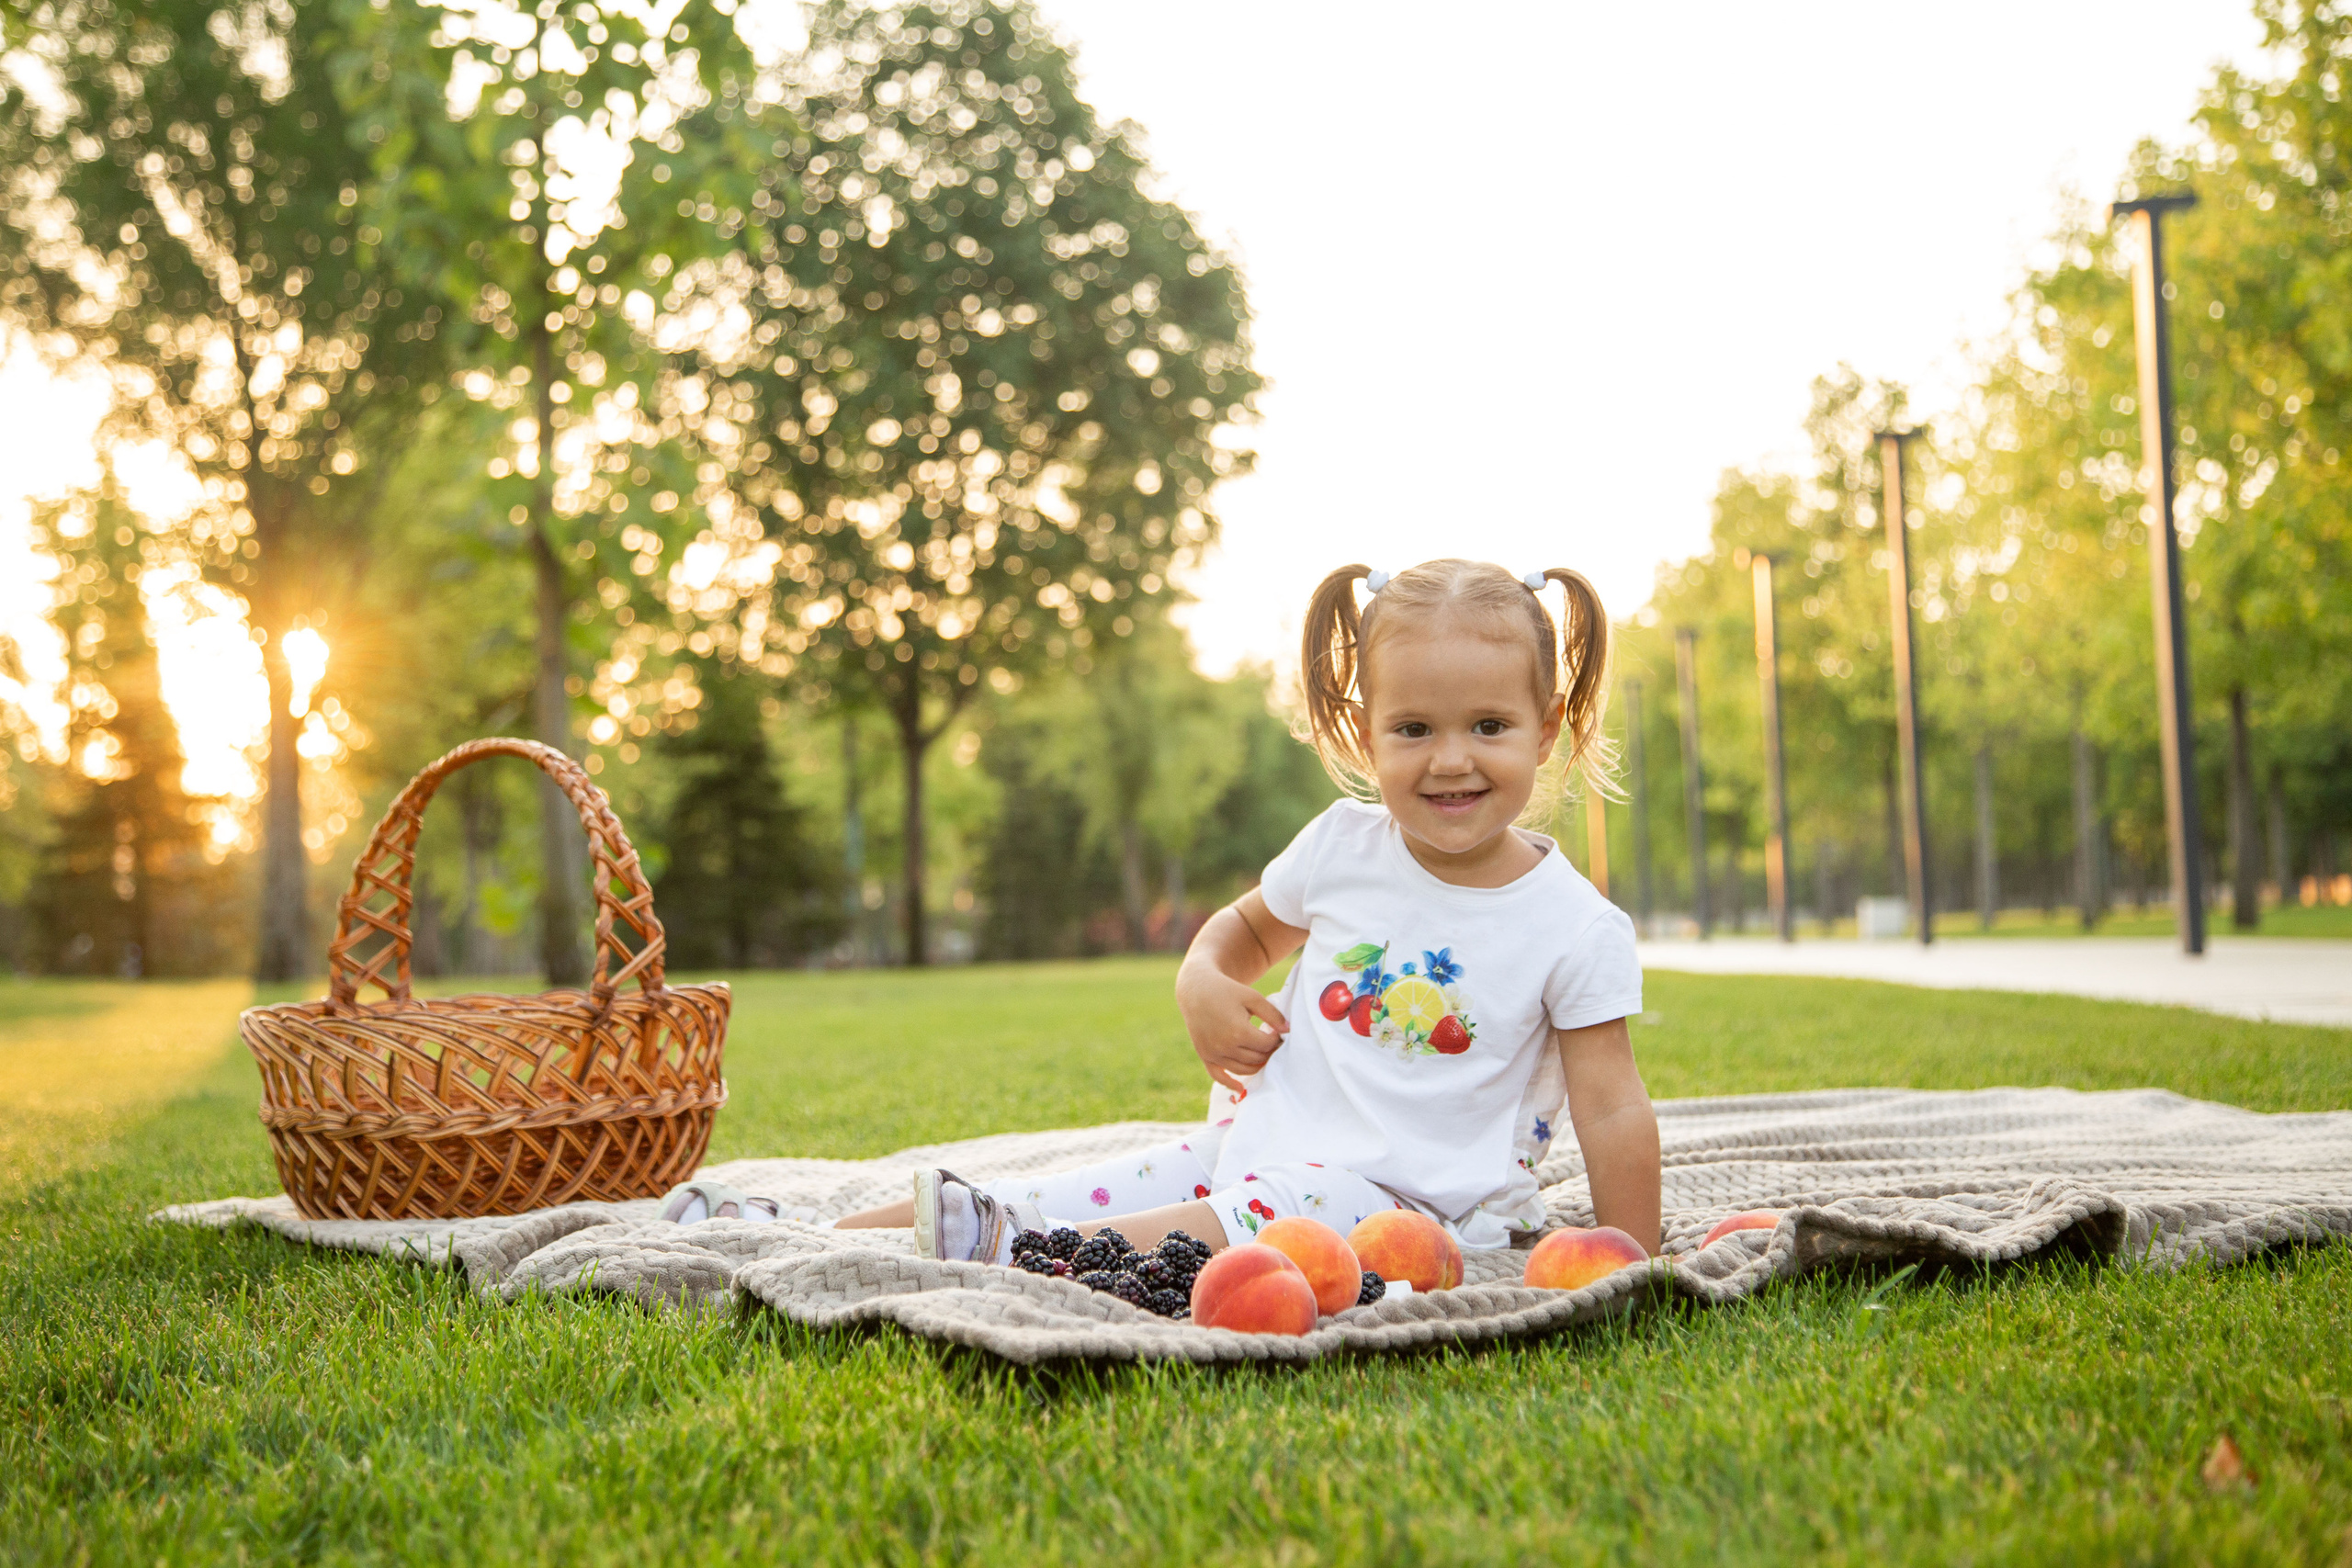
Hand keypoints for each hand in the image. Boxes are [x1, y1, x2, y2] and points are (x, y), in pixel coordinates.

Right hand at [1176, 964, 1288, 1094]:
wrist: (1196, 991)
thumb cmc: (1227, 991)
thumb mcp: (1252, 997)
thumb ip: (1272, 1014)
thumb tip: (1288, 1030)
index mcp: (1238, 1031)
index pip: (1266, 1045)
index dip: (1276, 1039)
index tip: (1278, 1031)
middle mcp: (1225, 1046)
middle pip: (1257, 1058)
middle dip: (1268, 1052)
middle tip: (1273, 1043)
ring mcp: (1213, 1054)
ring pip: (1242, 1070)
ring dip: (1257, 1065)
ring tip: (1263, 1055)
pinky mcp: (1205, 1056)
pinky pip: (1218, 1076)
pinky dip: (1230, 1083)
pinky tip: (1239, 1088)